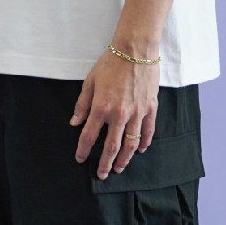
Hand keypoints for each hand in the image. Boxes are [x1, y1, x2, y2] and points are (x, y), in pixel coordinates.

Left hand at [70, 49, 158, 178]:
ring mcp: (137, 113)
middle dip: (105, 163)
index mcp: (101, 107)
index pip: (89, 136)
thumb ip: (82, 105)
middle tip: (102, 174)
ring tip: (119, 167)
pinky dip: (144, 143)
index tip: (80, 158)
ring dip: (124, 159)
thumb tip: (75, 122)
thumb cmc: (111, 63)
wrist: (136, 50)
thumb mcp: (90, 82)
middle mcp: (119, 114)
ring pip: (131, 144)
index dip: (83, 150)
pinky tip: (140, 150)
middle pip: (111, 147)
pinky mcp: (151, 108)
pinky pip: (148, 131)